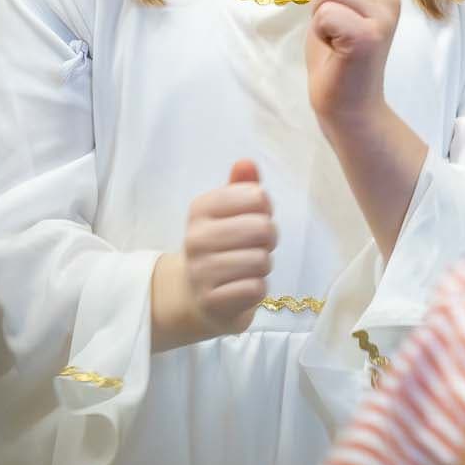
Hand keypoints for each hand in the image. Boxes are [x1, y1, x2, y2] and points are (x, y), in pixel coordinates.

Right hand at [178, 160, 277, 336]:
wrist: (196, 295)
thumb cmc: (224, 246)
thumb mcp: (230, 212)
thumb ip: (242, 186)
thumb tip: (246, 163)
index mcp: (201, 208)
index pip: (255, 195)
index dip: (265, 208)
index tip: (253, 218)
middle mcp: (195, 238)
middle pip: (263, 228)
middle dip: (269, 238)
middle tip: (255, 246)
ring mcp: (201, 271)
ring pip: (262, 260)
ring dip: (263, 265)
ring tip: (246, 267)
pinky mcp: (211, 301)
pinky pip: (256, 288)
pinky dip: (257, 289)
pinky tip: (241, 288)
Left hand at [306, 0, 401, 131]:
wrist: (348, 101)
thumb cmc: (338, 51)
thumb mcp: (335, 0)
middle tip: (333, 21)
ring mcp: (384, 14)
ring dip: (319, 14)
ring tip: (336, 35)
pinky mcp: (371, 35)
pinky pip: (326, 12)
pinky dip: (320, 31)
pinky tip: (336, 47)